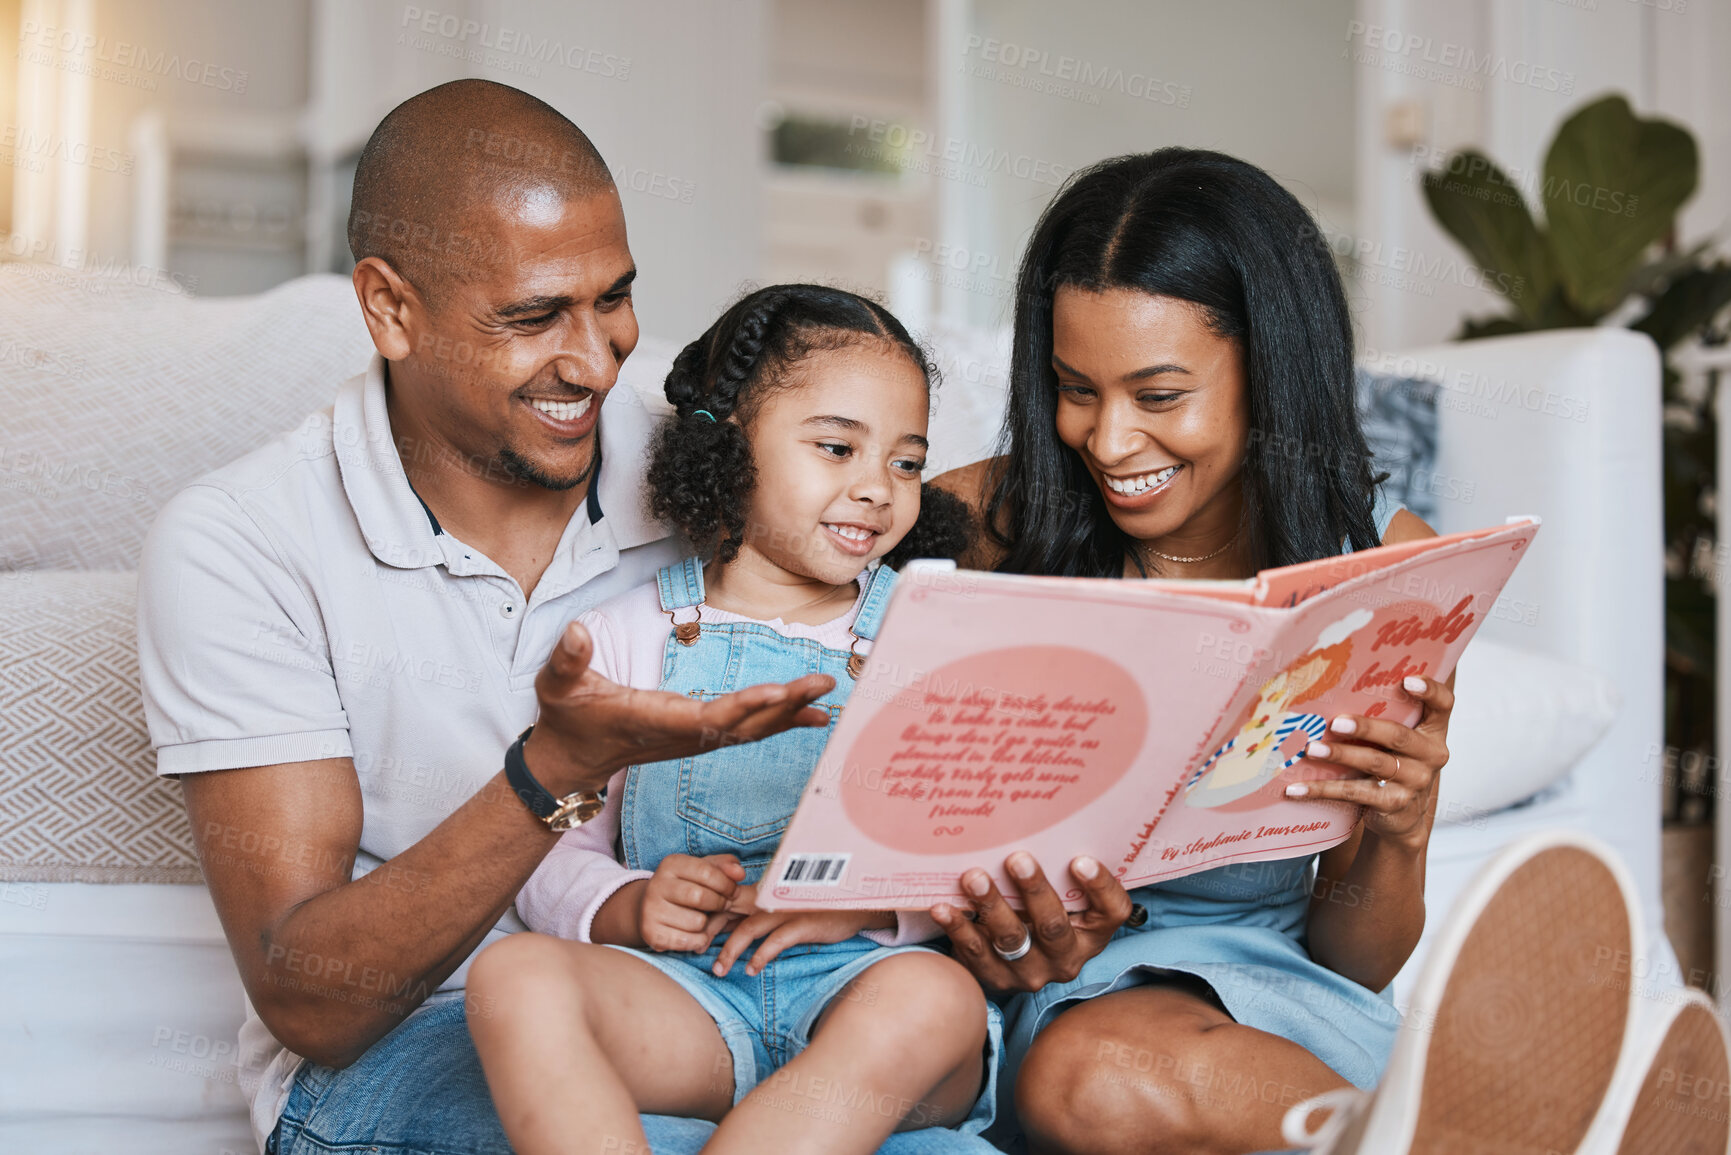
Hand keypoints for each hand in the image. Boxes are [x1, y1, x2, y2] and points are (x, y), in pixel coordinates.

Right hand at [524, 621, 833, 794]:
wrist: (572, 762)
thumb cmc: (568, 720)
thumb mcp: (557, 686)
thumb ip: (568, 659)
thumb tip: (575, 631)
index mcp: (656, 721)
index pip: (706, 717)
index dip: (742, 707)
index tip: (776, 693)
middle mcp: (684, 735)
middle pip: (742, 723)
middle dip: (784, 705)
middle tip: (822, 685)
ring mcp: (695, 739)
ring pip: (751, 729)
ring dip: (791, 712)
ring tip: (827, 697)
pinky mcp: (700, 736)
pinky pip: (748, 730)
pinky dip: (781, 720)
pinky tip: (812, 714)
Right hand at [638, 854, 748, 953]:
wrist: (652, 909)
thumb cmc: (686, 886)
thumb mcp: (703, 870)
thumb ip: (724, 866)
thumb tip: (739, 873)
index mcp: (671, 864)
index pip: (706, 872)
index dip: (727, 884)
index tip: (734, 892)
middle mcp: (656, 884)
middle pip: (700, 897)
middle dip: (720, 904)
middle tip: (725, 906)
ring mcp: (651, 909)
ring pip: (696, 922)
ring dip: (708, 924)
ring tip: (704, 919)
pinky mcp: (651, 933)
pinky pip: (688, 941)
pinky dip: (699, 940)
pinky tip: (695, 933)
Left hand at [711, 892, 886, 976]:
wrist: (855, 905)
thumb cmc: (817, 909)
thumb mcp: (786, 910)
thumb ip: (762, 917)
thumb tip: (735, 934)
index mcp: (764, 894)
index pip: (727, 902)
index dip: (707, 919)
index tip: (693, 940)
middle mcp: (771, 899)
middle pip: (730, 911)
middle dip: (709, 933)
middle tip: (694, 953)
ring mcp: (786, 910)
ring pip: (748, 929)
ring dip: (730, 951)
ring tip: (718, 971)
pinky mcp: (803, 923)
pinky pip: (776, 941)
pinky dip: (761, 956)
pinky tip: (753, 969)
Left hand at [929, 852, 1132, 995]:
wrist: (1008, 960)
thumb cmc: (1040, 911)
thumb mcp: (1062, 896)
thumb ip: (1060, 868)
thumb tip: (1040, 815)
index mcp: (1092, 933)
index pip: (1111, 912)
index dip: (1100, 887)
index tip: (1081, 860)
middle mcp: (1065, 958)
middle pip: (1054, 926)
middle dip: (1035, 891)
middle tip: (1017, 859)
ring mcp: (1029, 972)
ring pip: (1011, 939)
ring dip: (992, 905)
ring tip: (974, 877)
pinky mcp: (995, 978)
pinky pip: (975, 952)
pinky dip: (958, 927)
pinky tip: (943, 906)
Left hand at [1285, 674, 1452, 849]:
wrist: (1402, 817)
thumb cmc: (1393, 762)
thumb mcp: (1396, 740)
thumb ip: (1383, 715)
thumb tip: (1328, 689)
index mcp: (1433, 730)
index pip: (1443, 705)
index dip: (1430, 691)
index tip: (1407, 680)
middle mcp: (1431, 754)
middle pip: (1399, 735)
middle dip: (1365, 727)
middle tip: (1335, 722)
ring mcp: (1415, 781)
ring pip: (1375, 763)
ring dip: (1340, 755)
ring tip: (1311, 749)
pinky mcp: (1394, 803)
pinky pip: (1354, 793)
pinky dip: (1323, 789)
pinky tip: (1297, 788)